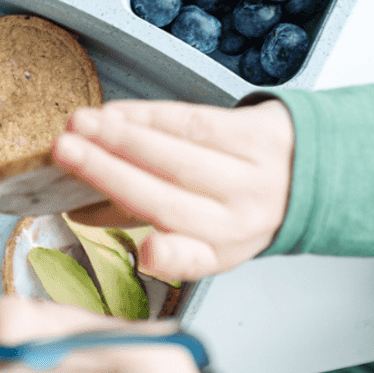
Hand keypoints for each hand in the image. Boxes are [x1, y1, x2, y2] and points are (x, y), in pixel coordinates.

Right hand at [52, 99, 293, 281]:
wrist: (308, 170)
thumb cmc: (241, 207)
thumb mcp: (208, 239)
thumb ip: (143, 224)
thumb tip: (82, 213)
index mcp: (223, 249)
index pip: (193, 259)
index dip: (171, 259)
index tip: (148, 254)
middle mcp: (240, 215)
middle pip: (168, 196)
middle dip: (110, 173)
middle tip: (64, 153)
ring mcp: (251, 171)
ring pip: (178, 153)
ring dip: (122, 136)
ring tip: (78, 125)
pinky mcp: (254, 131)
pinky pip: (192, 120)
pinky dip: (148, 115)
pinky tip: (113, 112)